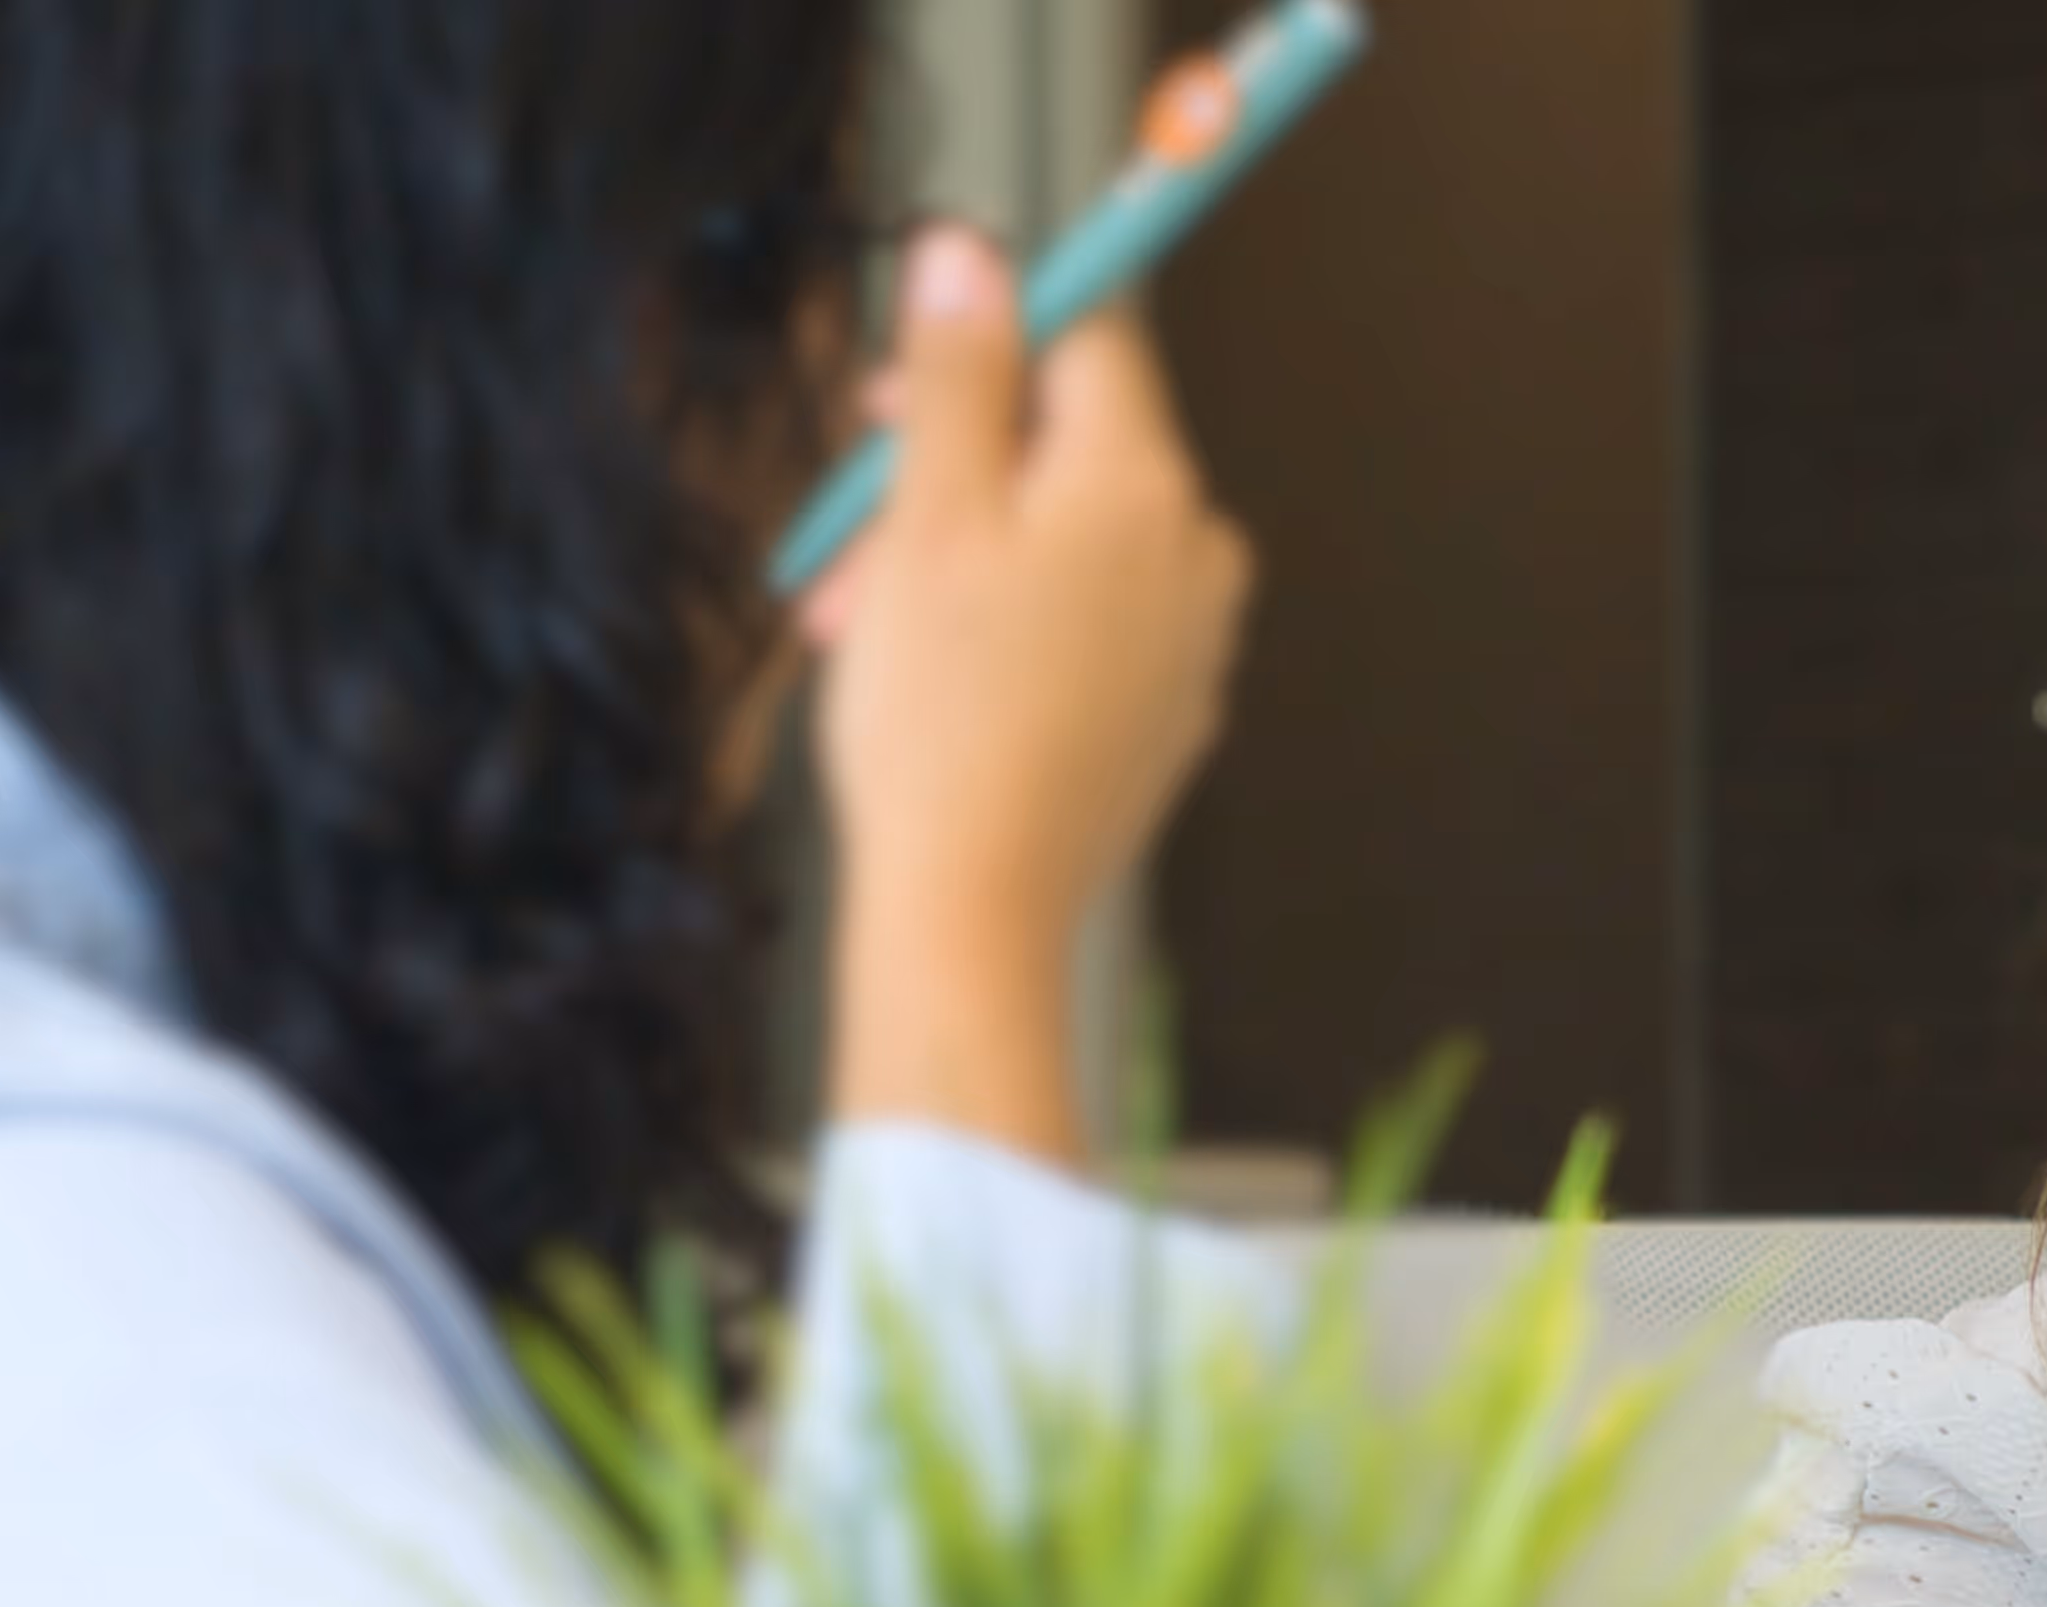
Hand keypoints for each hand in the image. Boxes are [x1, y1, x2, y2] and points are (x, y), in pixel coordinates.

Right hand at [808, 224, 1255, 1162]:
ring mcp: (1193, 641)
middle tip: (850, 527)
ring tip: (863, 621)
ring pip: (1061, 541)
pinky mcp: (1168, 712)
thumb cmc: (941, 722)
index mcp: (1145, 485)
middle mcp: (1196, 552)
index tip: (895, 392)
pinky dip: (1003, 625)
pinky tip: (928, 675)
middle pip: (1067, 447)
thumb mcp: (925, 514)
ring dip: (954, 555)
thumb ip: (955, 374)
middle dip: (946, 471)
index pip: (1086, 341)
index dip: (982, 347)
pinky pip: (1083, 625)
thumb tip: (970, 256)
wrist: (975, 910)